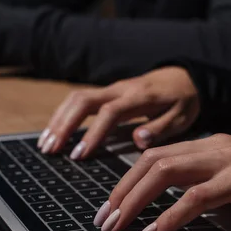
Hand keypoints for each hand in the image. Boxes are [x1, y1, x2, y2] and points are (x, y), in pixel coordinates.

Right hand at [37, 66, 199, 158]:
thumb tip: (137, 140)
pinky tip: (55, 133)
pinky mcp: (108, 92)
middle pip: (84, 100)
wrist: (185, 76)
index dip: (92, 133)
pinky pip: (80, 100)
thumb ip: (160, 128)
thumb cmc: (183, 100)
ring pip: (77, 98)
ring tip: (45, 145)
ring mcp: (112, 89)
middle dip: (64, 125)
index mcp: (139, 97)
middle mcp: (120, 89)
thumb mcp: (181, 116)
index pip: (109, 113)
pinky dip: (63, 115)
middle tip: (50, 150)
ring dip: (58, 120)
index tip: (79, 155)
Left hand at [93, 134, 230, 230]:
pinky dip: (171, 215)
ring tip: (120, 226)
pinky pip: (198, 196)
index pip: (153, 156)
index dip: (125, 181)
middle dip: (122, 190)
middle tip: (105, 220)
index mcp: (205, 145)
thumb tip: (159, 201)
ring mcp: (228, 159)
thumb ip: (197, 182)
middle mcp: (212, 146)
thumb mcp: (226, 179)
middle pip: (152, 161)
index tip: (108, 207)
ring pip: (168, 172)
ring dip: (137, 200)